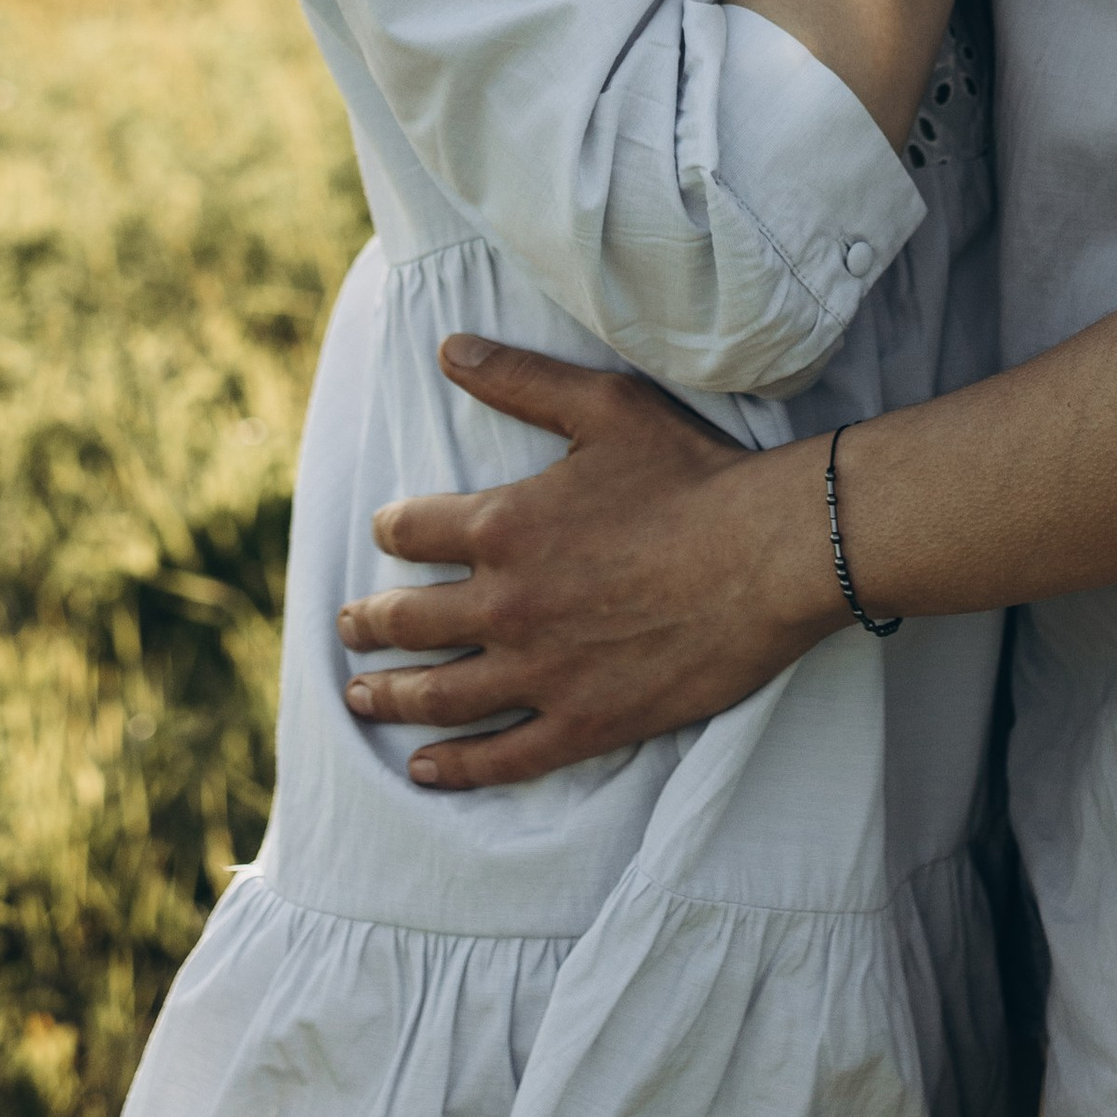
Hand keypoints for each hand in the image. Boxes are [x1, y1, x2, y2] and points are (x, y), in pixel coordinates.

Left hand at [337, 337, 832, 786]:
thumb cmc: (693, 472)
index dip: (393, 531)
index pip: (412, 533)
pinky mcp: (585, 722)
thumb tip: (447, 348)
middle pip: (409, 621)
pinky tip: (424, 768)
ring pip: (440, 696)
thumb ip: (519, 379)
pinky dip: (455, 768)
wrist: (770, 554)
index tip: (386, 535)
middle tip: (347, 629)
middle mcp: (507, 604)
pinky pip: (503, 758)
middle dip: (369, 625)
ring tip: (360, 698)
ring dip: (390, 697)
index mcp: (503, 526)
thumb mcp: (603, 406)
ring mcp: (543, 672)